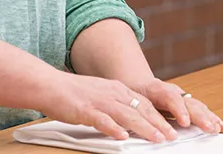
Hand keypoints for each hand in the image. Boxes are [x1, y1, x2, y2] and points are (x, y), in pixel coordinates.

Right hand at [36, 71, 181, 143]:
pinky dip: (113, 128)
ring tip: (156, 138)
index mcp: (117, 89)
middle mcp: (112, 93)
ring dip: (144, 127)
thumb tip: (132, 121)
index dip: (160, 116)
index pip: (145, 103)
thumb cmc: (73, 93)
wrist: (49, 85)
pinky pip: (102, 120)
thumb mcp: (101, 94)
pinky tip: (122, 136)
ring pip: (127, 115)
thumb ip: (117, 105)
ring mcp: (99, 101)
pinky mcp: (84, 110)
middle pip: (140, 109)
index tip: (172, 127)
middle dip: (159, 124)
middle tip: (172, 136)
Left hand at [130, 77, 222, 134]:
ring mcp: (181, 97)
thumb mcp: (132, 101)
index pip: (170, 98)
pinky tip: (219, 126)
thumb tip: (138, 126)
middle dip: (199, 116)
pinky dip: (210, 117)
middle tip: (208, 127)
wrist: (137, 83)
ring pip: (196, 105)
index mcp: (157, 89)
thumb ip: (138, 112)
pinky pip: (200, 109)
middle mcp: (172, 92)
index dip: (179, 110)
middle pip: (188, 102)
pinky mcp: (186, 103)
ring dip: (207, 117)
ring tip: (216, 128)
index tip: (185, 122)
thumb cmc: (134, 93)